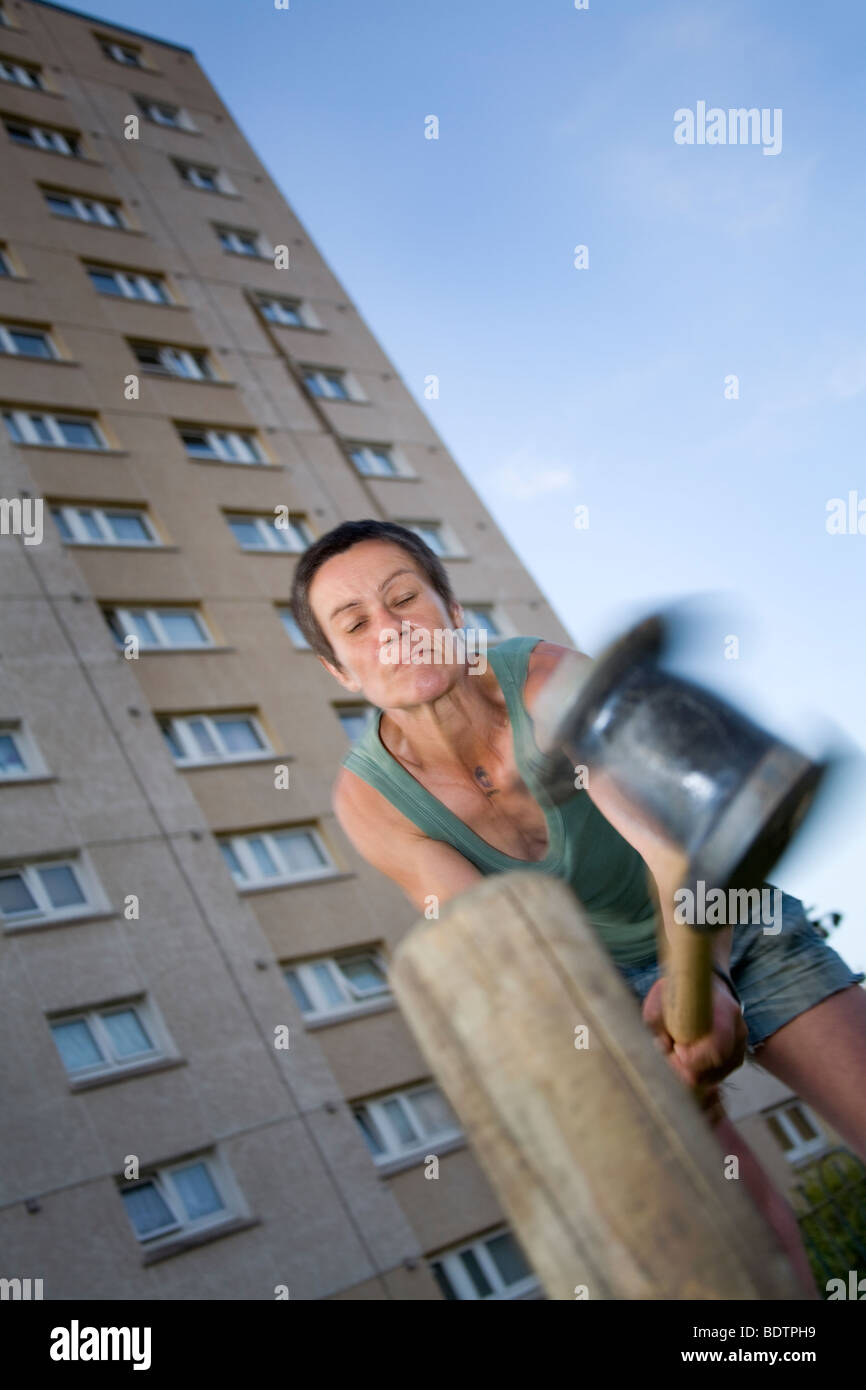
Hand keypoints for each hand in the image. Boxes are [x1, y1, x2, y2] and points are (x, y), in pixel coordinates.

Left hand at [641, 977, 747, 1109]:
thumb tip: (662, 1047)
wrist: (704, 986)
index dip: (693, 1058)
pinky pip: (716, 1076)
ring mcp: (739, 1047)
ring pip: (714, 1077)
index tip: (675, 1048)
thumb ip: (656, 1018)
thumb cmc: (680, 991)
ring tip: (676, 1051)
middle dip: (686, 1068)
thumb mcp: (661, 995)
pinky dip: (697, 1073)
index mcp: (725, 1011)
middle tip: (669, 1053)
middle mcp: (738, 1031)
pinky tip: (686, 1058)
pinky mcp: (735, 1058)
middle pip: (714, 1068)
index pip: (717, 1048)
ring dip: (690, 1071)